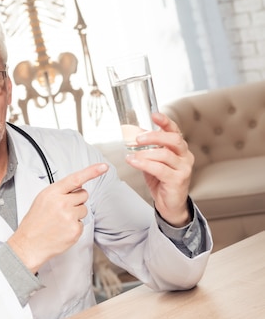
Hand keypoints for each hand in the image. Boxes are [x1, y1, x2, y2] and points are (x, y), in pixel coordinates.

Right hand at [8, 163, 108, 273]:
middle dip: (77, 200)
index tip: (103, 167)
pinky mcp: (75, 229)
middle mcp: (62, 203)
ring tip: (60, 221)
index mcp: (52, 193)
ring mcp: (69, 217)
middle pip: (83, 194)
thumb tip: (77, 185)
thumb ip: (59, 191)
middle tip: (63, 209)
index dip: (92, 171)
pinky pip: (82, 223)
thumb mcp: (42, 199)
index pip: (76, 178)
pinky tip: (62, 230)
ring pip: (84, 209)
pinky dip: (74, 226)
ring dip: (76, 214)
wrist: (29, 244)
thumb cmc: (35, 222)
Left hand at [126, 112, 193, 226]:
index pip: (175, 131)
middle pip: (173, 140)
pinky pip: (160, 169)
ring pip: (165, 155)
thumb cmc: (161, 180)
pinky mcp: (178, 180)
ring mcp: (184, 168)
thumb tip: (134, 135)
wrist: (170, 203)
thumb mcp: (154, 160)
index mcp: (179, 148)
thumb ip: (148, 149)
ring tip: (132, 155)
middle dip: (154, 136)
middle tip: (138, 138)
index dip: (165, 122)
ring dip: (145, 153)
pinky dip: (144, 164)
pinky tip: (133, 162)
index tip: (154, 115)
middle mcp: (185, 156)